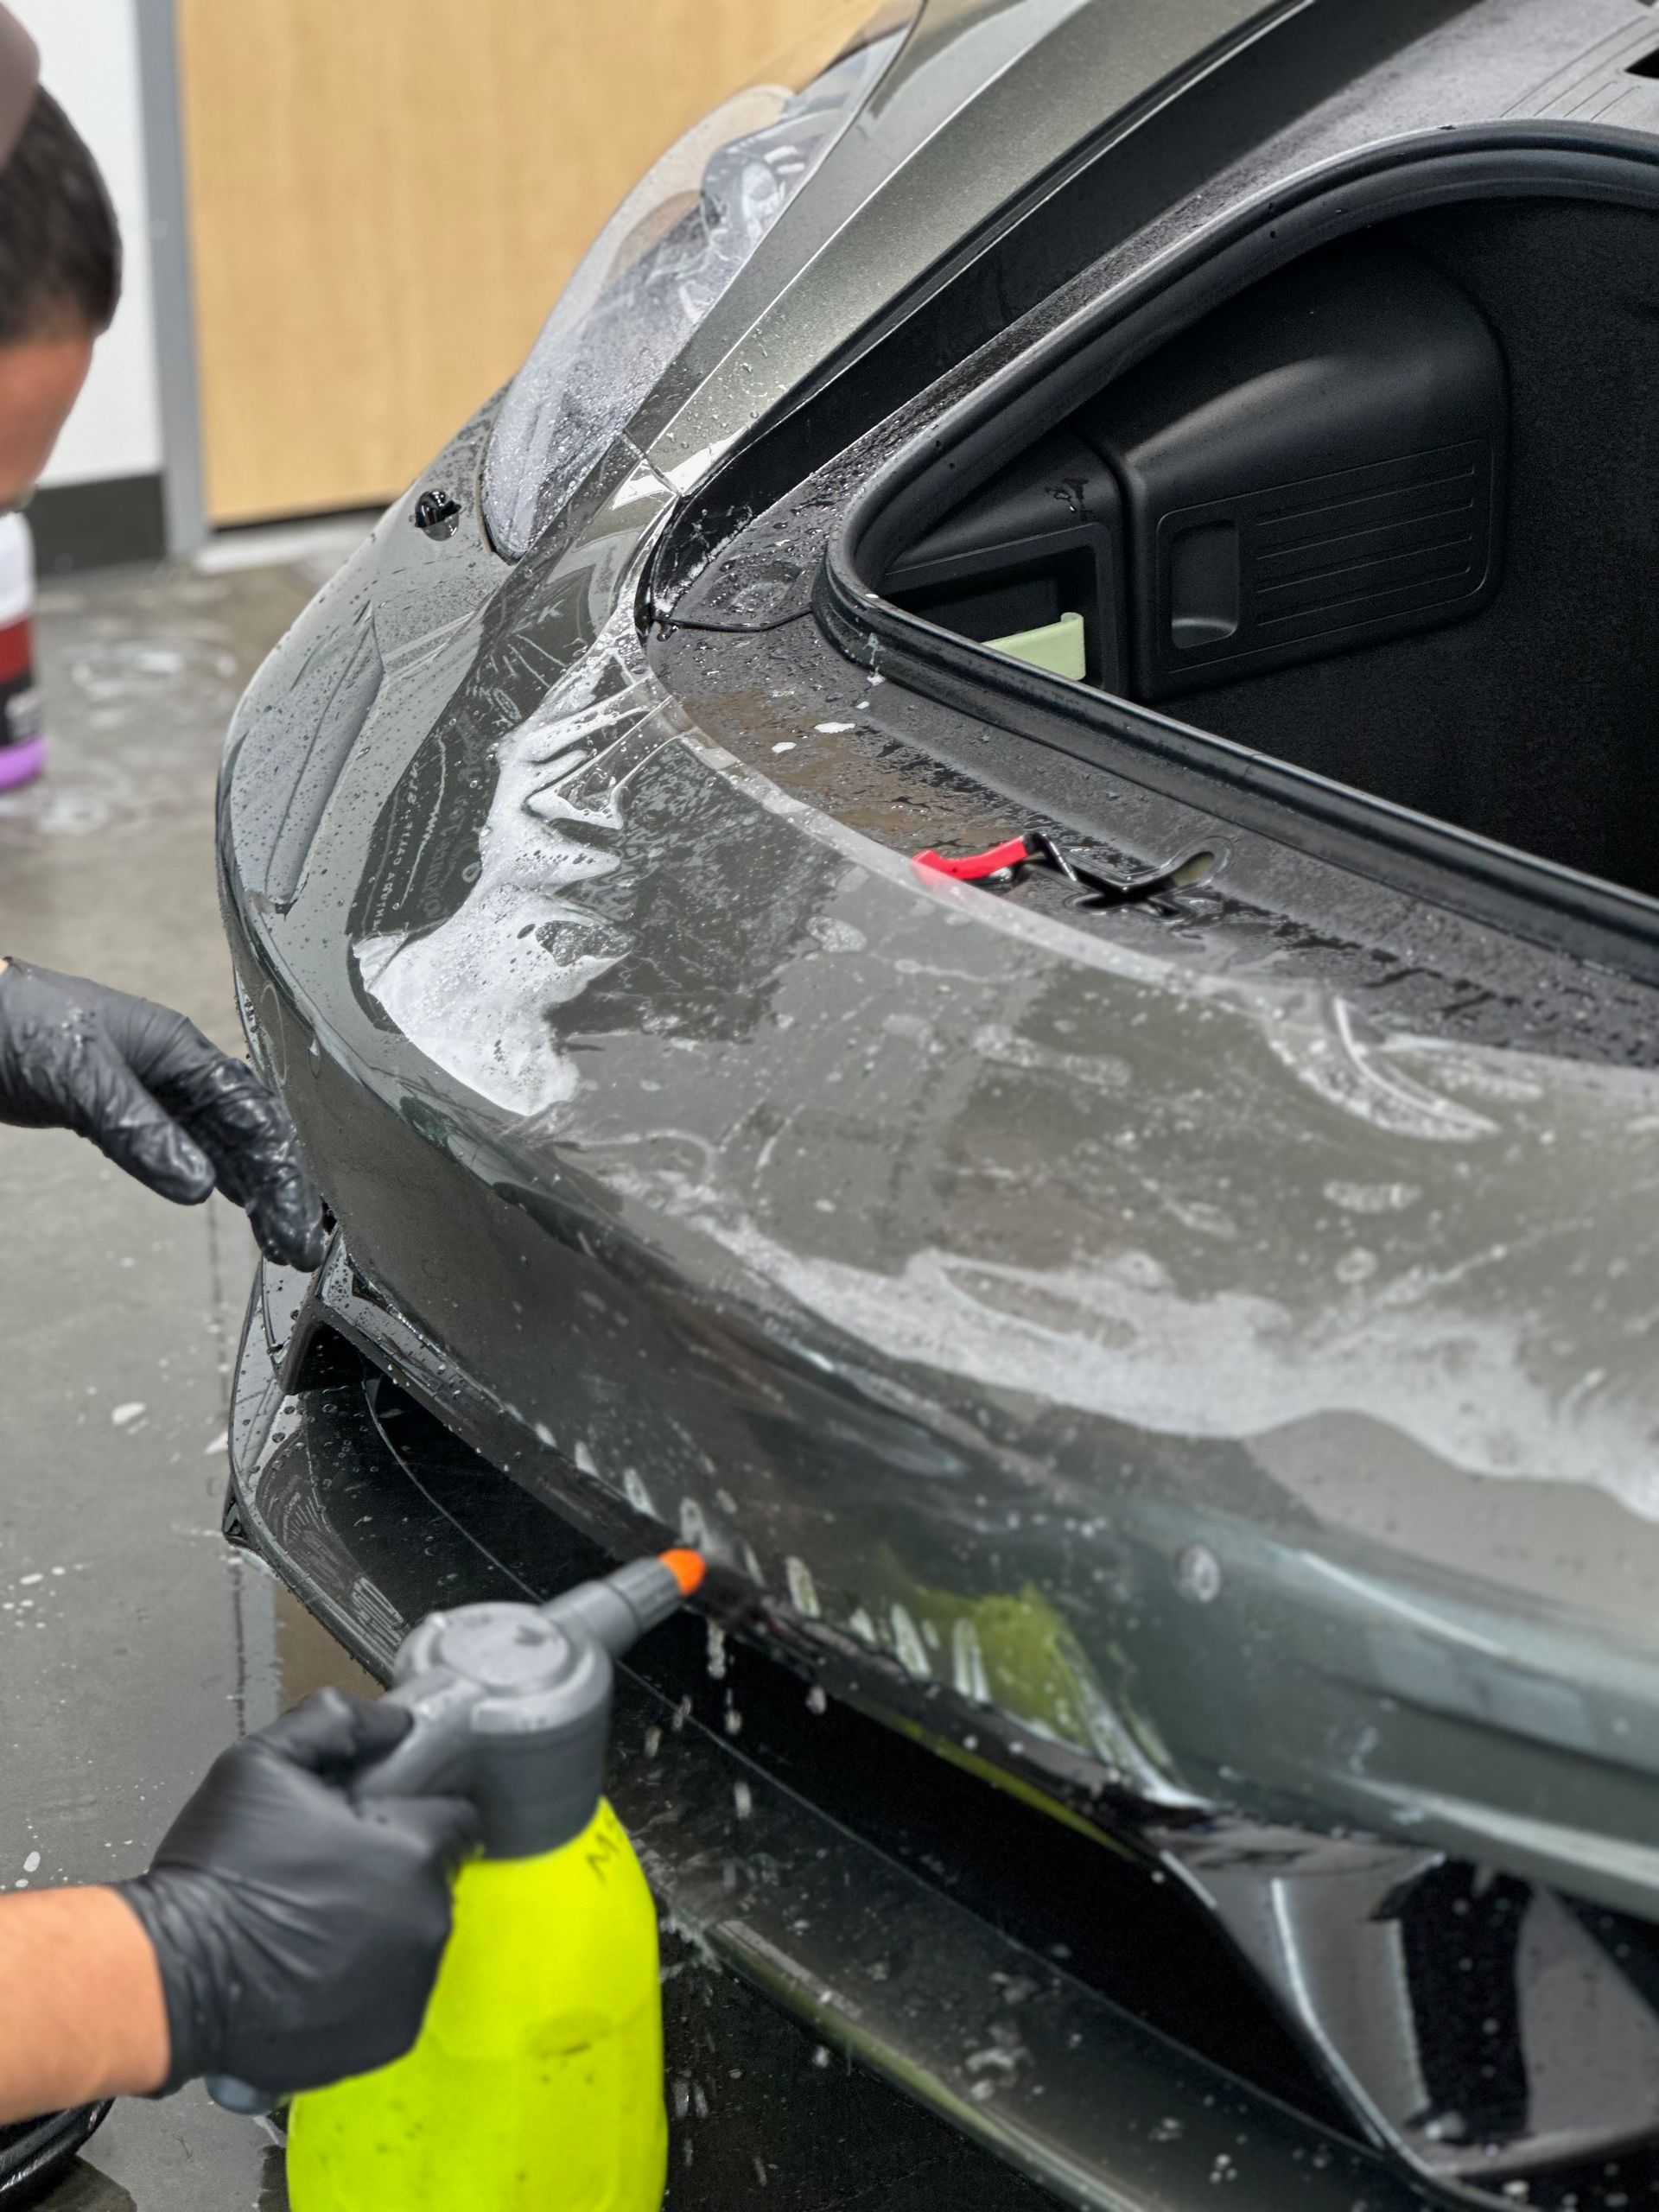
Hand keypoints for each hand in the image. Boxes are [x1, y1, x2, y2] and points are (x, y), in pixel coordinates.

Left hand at [0, 959, 325, 1268]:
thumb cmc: (15, 1020)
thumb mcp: (80, 1074)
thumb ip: (139, 1130)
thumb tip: (198, 1185)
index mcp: (181, 1050)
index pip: (253, 1116)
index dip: (281, 1171)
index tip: (295, 1220)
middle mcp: (178, 1071)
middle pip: (251, 1134)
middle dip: (281, 1189)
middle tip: (300, 1245)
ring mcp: (155, 1092)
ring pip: (226, 1146)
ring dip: (257, 1191)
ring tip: (282, 1240)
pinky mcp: (128, 1113)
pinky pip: (191, 1149)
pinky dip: (220, 1179)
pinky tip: (240, 1204)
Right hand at [117, 1691, 479, 2097]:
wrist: (172, 1977)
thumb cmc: (219, 1871)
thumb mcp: (263, 1763)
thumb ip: (338, 1724)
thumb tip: (396, 1723)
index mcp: (413, 1851)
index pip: (456, 1818)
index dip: (414, 1813)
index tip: (373, 1823)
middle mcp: (427, 1921)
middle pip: (433, 1878)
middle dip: (394, 1870)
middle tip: (327, 1873)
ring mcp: (409, 1986)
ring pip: (414, 1936)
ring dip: (381, 1926)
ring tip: (314, 1923)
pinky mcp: (386, 2038)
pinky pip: (393, 1993)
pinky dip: (365, 1982)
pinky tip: (314, 1968)